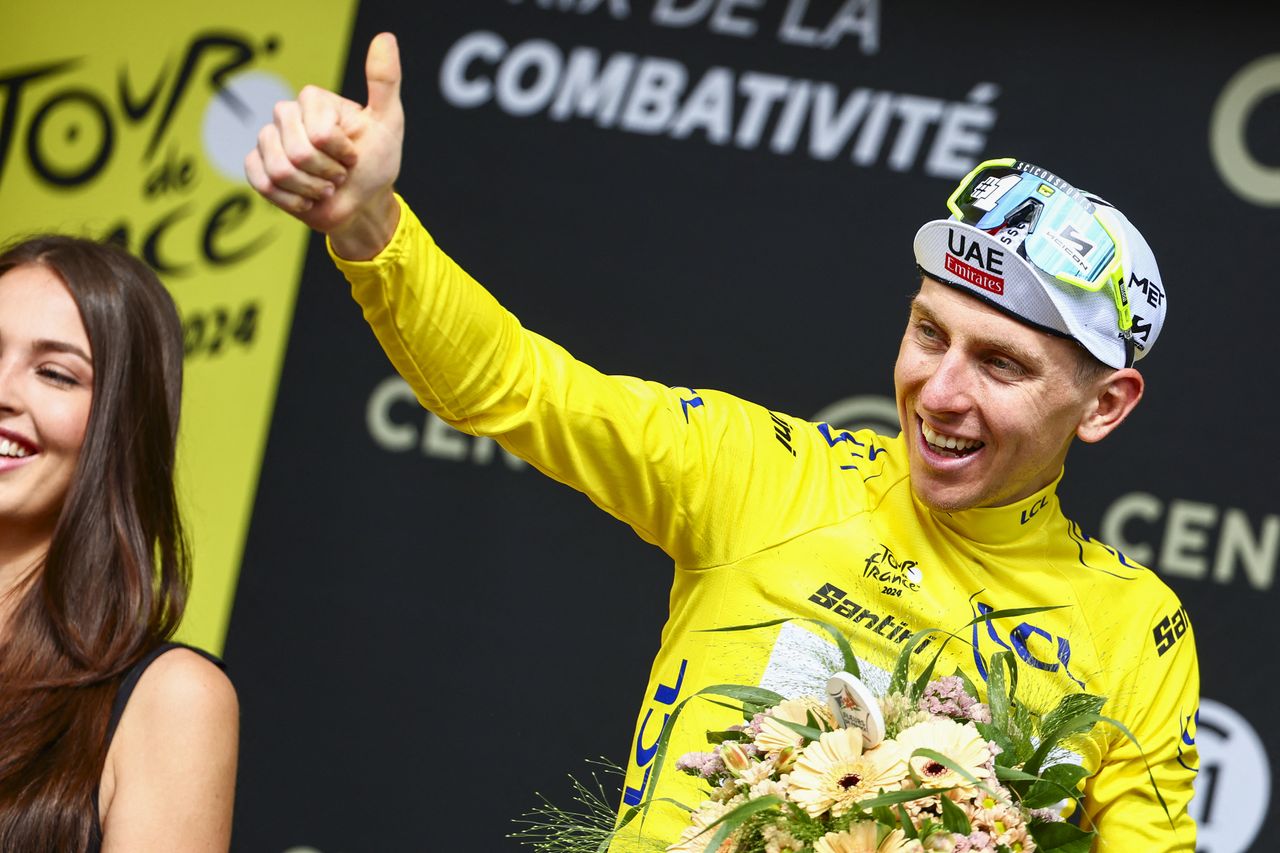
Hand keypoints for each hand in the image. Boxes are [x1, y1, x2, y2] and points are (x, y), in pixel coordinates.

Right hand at [245, 32, 403, 258]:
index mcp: (314, 101)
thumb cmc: (376, 163)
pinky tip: (307, 198)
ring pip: (280, 170)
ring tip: (325, 188)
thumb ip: (384, 82)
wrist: (361, 204)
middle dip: (326, 173)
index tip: (354, 155)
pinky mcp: (257, 166)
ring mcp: (270, 140)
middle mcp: (287, 114)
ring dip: (311, 189)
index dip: (340, 152)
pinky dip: (292, 200)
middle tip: (340, 175)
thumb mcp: (388, 122)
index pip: (319, 132)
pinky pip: (263, 183)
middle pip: (298, 152)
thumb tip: (385, 38)